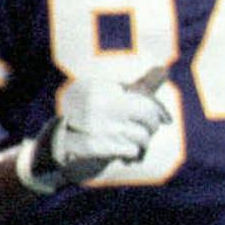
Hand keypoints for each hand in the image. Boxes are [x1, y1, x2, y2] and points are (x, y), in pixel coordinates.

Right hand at [27, 67, 170, 187]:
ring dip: (141, 144)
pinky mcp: (92, 145)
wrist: (58, 150)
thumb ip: (139, 88)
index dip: (158, 110)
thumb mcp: (112, 99)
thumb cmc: (92, 122)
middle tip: (145, 133)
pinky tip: (124, 155)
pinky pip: (131, 150)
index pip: (144, 96)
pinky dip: (132, 154)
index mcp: (100, 87)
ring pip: (142, 135)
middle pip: (147, 113)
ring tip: (131, 146)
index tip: (166, 120)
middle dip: (152, 126)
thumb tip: (164, 69)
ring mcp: (93, 124)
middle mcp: (95, 101)